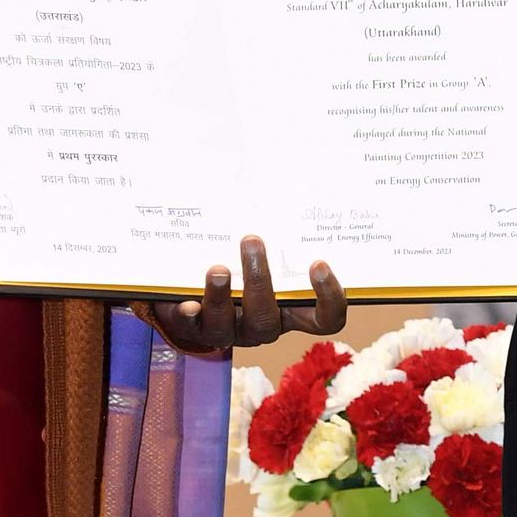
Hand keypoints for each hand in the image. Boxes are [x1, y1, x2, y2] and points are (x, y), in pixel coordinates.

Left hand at [143, 239, 346, 357]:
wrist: (196, 296)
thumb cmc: (243, 270)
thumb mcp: (267, 257)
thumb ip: (277, 239)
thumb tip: (281, 185)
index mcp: (289, 311)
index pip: (325, 319)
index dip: (328, 299)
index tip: (318, 263)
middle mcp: (261, 326)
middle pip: (268, 318)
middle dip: (259, 281)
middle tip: (252, 241)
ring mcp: (228, 332)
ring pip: (229, 325)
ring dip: (222, 296)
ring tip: (217, 269)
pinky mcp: (195, 330)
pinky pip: (191, 328)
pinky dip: (189, 316)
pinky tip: (188, 304)